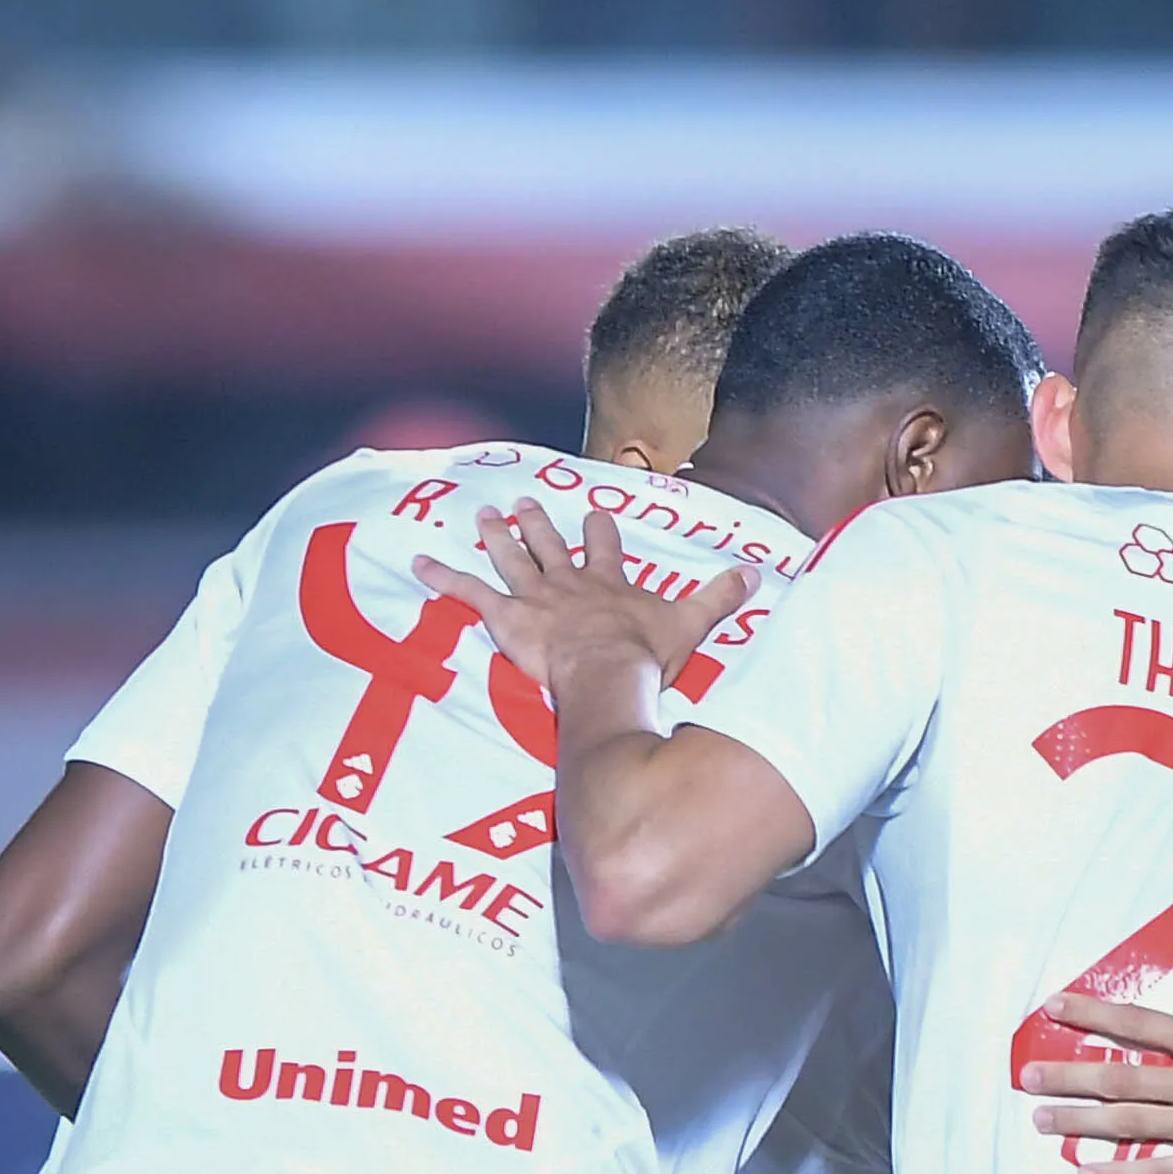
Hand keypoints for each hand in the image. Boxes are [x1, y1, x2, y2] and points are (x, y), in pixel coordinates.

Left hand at [411, 501, 747, 690]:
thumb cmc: (646, 654)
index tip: (597, 513)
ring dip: (497, 536)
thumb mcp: (691, 623)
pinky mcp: (508, 617)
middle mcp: (570, 582)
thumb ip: (721, 596)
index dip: (601, 531)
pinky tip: (417, 562)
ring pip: (512, 559)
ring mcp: (536, 597)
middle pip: (551, 546)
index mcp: (610, 583)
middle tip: (525, 502)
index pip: (606, 549)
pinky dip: (442, 577)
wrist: (608, 671)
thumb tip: (755, 573)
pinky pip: (468, 593)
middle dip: (539, 523)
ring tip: (486, 515)